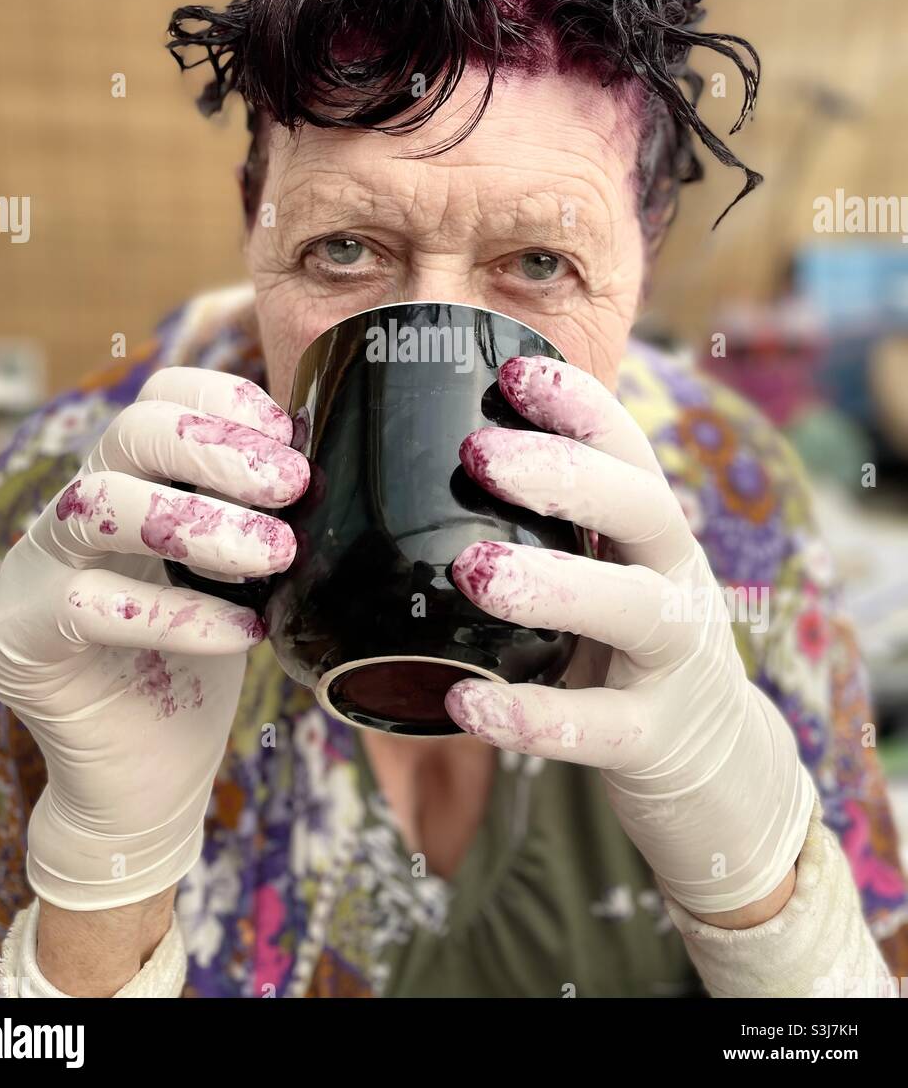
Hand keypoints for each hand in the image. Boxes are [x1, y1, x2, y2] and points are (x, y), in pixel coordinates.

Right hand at [0, 368, 307, 911]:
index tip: (289, 439)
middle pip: (129, 431)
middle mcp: (74, 513)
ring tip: (276, 557)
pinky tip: (245, 634)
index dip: (224, 401)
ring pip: (99, 503)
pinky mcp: (17, 639)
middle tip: (292, 487)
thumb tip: (328, 462)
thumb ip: (260, 517)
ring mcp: (34, 571)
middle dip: (219, 450)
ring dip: (202, 524)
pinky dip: (180, 616)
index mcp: (128, 483)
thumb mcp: (243, 574)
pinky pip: (90, 607)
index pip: (158, 398)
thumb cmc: (205, 663)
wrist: (153, 779)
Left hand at [446, 355, 815, 917]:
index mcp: (655, 538)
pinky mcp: (654, 741)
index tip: (513, 371)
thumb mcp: (610, 579)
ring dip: (557, 585)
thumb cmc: (630, 654)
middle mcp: (677, 584)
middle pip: (645, 510)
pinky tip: (463, 703)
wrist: (721, 771)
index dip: (581, 408)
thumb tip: (420, 478)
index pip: (630, 453)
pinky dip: (532, 715)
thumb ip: (552, 535)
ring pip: (635, 610)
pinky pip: (598, 728)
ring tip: (472, 568)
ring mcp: (675, 664)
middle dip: (567, 474)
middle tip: (481, 453)